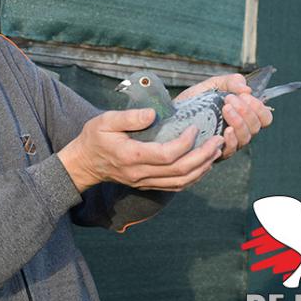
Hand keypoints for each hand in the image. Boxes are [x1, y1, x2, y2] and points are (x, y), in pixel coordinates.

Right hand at [58, 108, 223, 192]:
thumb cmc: (93, 138)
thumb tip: (153, 114)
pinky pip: (175, 186)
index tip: (195, 127)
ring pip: (181, 182)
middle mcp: (140, 174)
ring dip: (202, 168)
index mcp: (131, 156)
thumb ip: (129, 117)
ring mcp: (144, 182)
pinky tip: (202, 165)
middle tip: (218, 140)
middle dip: (203, 156)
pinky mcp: (147, 185)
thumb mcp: (105, 121)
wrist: (83, 164)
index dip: (186, 142)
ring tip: (215, 151)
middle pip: (180, 171)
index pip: (167, 154)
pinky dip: (192, 177)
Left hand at [176, 73, 272, 158]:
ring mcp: (229, 142)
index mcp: (242, 115)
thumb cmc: (194, 101)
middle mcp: (239, 130)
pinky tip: (225, 130)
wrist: (171, 114)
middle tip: (230, 100)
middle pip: (257, 127)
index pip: (264, 117)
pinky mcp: (216, 152)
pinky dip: (232, 139)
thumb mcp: (212, 85)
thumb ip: (230, 82)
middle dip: (247, 112)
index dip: (259, 107)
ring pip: (246, 138)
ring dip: (239, 122)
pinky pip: (232, 150)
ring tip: (225, 109)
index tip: (244, 95)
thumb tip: (247, 88)